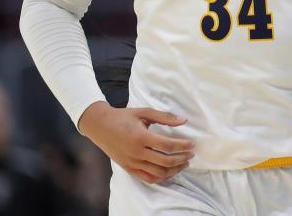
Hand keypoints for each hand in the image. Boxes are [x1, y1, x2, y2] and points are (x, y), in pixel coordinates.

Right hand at [78, 101, 194, 183]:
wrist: (99, 126)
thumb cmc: (123, 117)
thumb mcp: (144, 112)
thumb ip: (164, 117)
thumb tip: (184, 120)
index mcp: (141, 137)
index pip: (167, 146)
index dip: (183, 146)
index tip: (192, 144)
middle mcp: (136, 153)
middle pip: (165, 161)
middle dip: (182, 159)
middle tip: (191, 154)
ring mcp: (132, 163)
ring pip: (158, 173)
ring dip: (174, 170)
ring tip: (184, 163)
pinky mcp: (128, 168)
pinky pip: (147, 178)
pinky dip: (161, 177)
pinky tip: (170, 171)